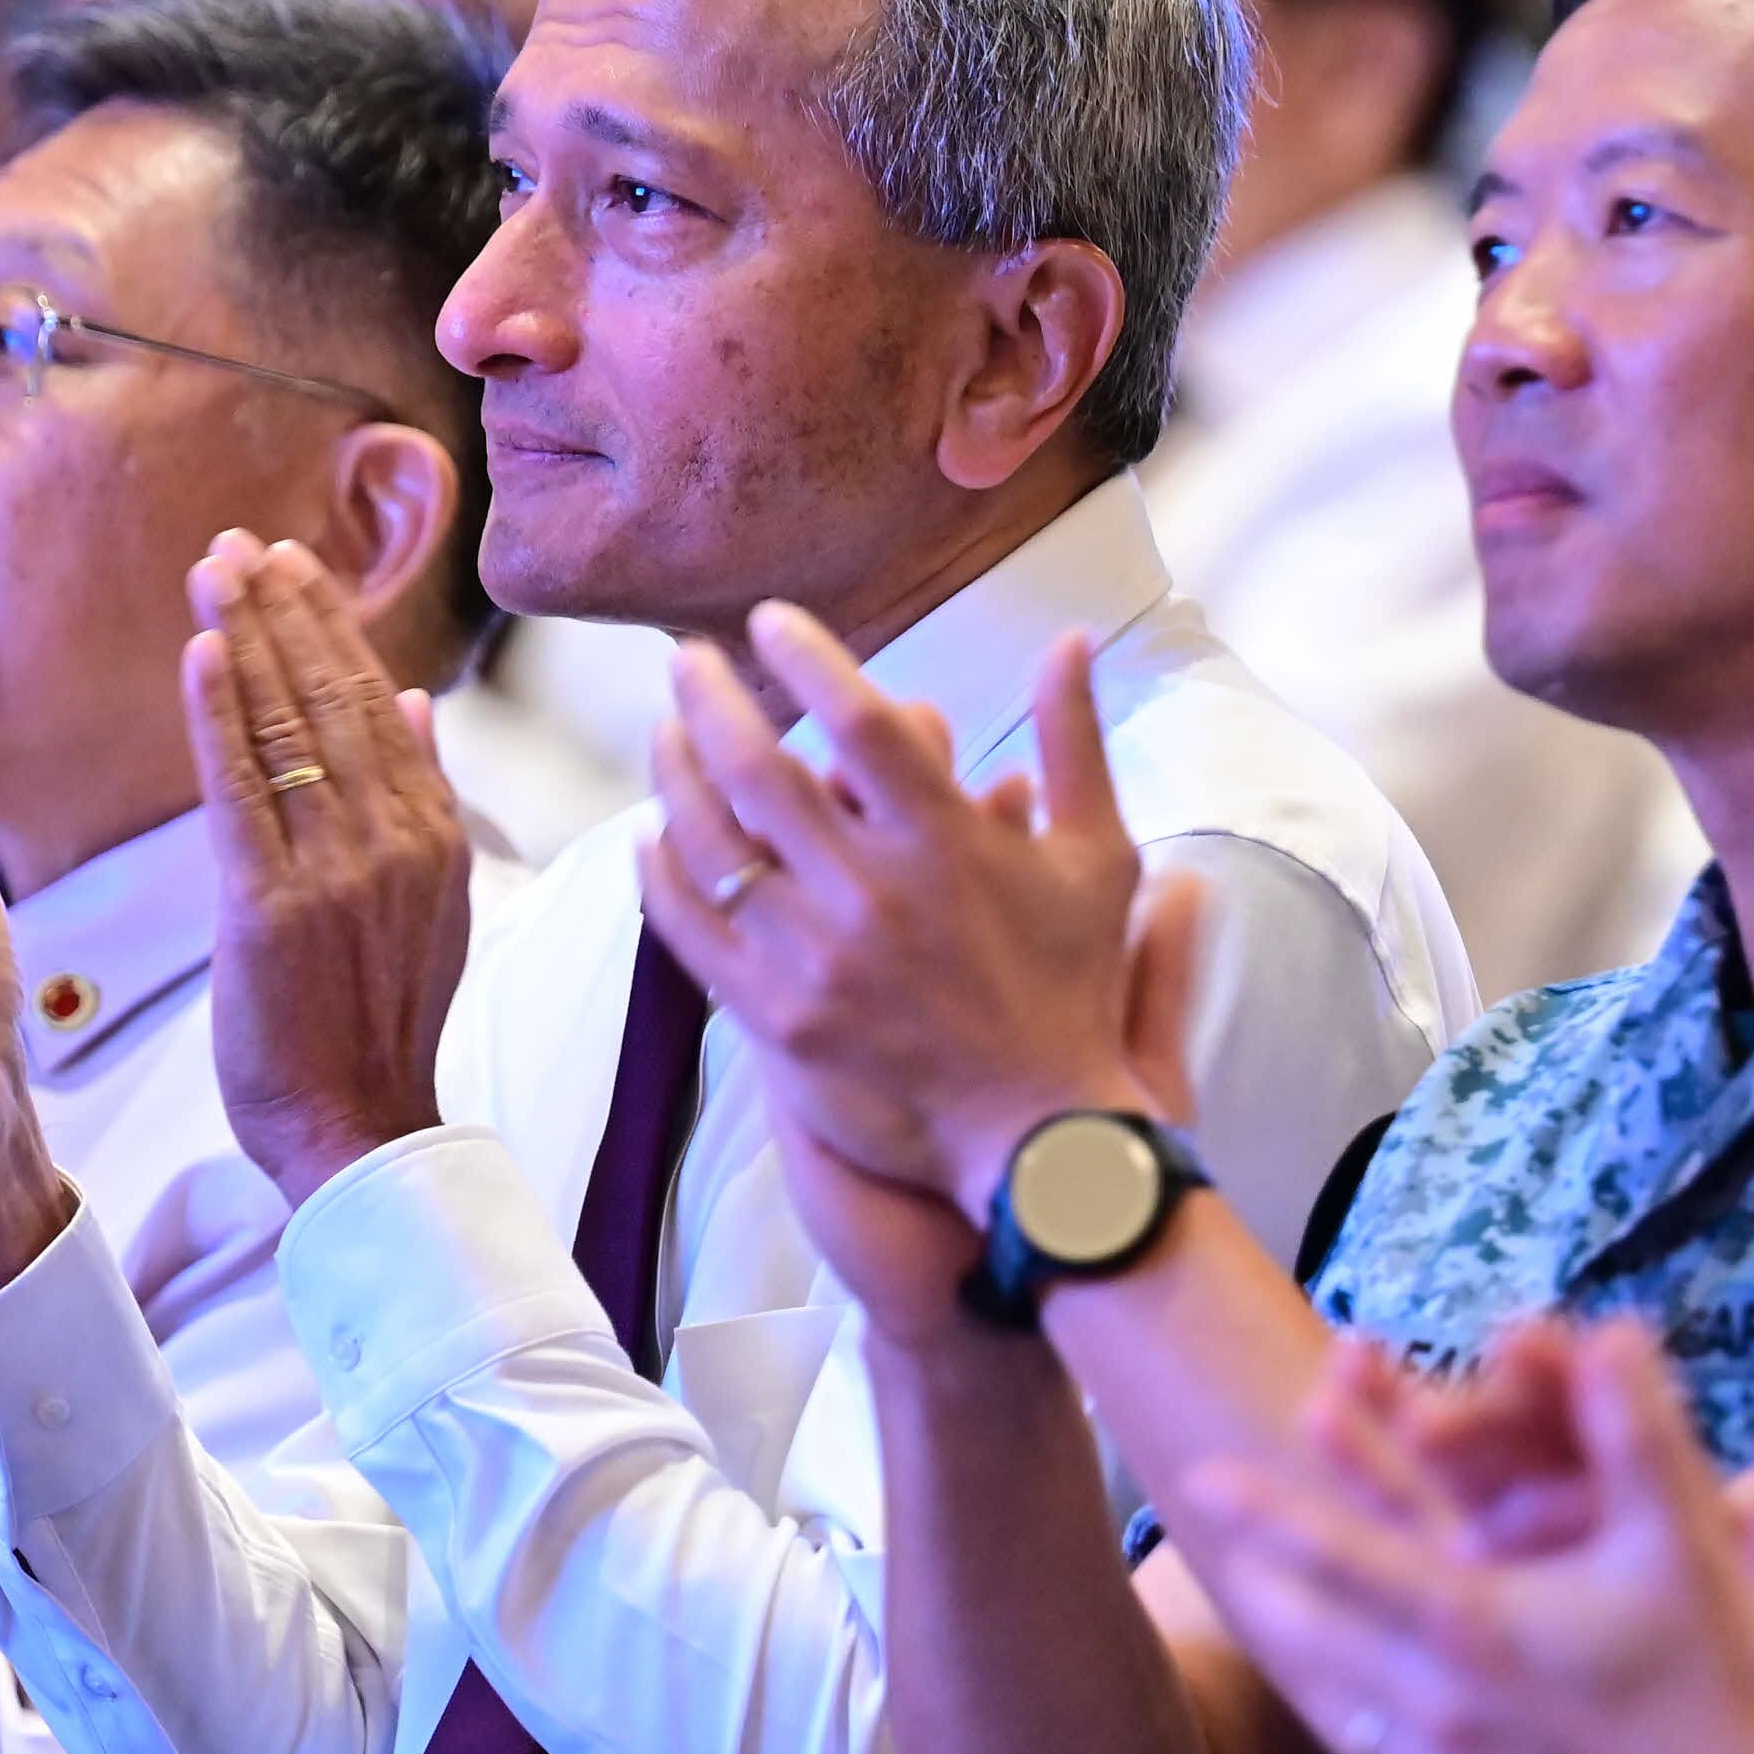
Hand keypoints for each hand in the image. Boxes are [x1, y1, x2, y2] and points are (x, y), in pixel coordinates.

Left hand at [183, 531, 474, 1204]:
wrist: (361, 1129)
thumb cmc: (379, 1027)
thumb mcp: (429, 903)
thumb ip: (422, 797)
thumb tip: (415, 703)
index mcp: (434, 835)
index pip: (378, 702)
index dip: (332, 627)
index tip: (295, 566)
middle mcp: (394, 838)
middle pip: (334, 695)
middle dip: (288, 610)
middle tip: (244, 542)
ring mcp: (336, 869)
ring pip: (291, 725)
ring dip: (251, 636)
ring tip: (217, 568)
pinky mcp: (271, 904)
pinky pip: (242, 786)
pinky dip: (223, 711)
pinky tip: (205, 650)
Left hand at [639, 607, 1181, 1225]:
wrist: (1036, 1133)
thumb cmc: (1071, 987)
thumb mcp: (1099, 857)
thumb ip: (1074, 741)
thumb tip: (1071, 638)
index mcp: (951, 842)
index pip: (860, 719)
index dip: (807, 656)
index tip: (772, 619)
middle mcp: (875, 895)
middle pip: (763, 771)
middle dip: (712, 699)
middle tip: (686, 659)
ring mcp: (818, 961)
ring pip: (714, 846)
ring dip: (676, 774)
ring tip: (665, 732)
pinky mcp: (778, 1022)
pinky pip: (694, 935)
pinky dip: (662, 877)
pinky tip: (654, 838)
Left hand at [1185, 1324, 1753, 1753]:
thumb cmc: (1722, 1678)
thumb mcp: (1686, 1542)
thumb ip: (1639, 1431)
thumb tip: (1611, 1329)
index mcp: (1478, 1628)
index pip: (1346, 1557)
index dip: (1272, 1512)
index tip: (1203, 1476)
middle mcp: (1441, 1708)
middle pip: (1315, 1634)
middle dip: (1265, 1574)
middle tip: (1217, 1533)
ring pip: (1332, 1703)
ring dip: (1295, 1648)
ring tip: (1263, 1605)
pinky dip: (1343, 1720)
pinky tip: (1338, 1702)